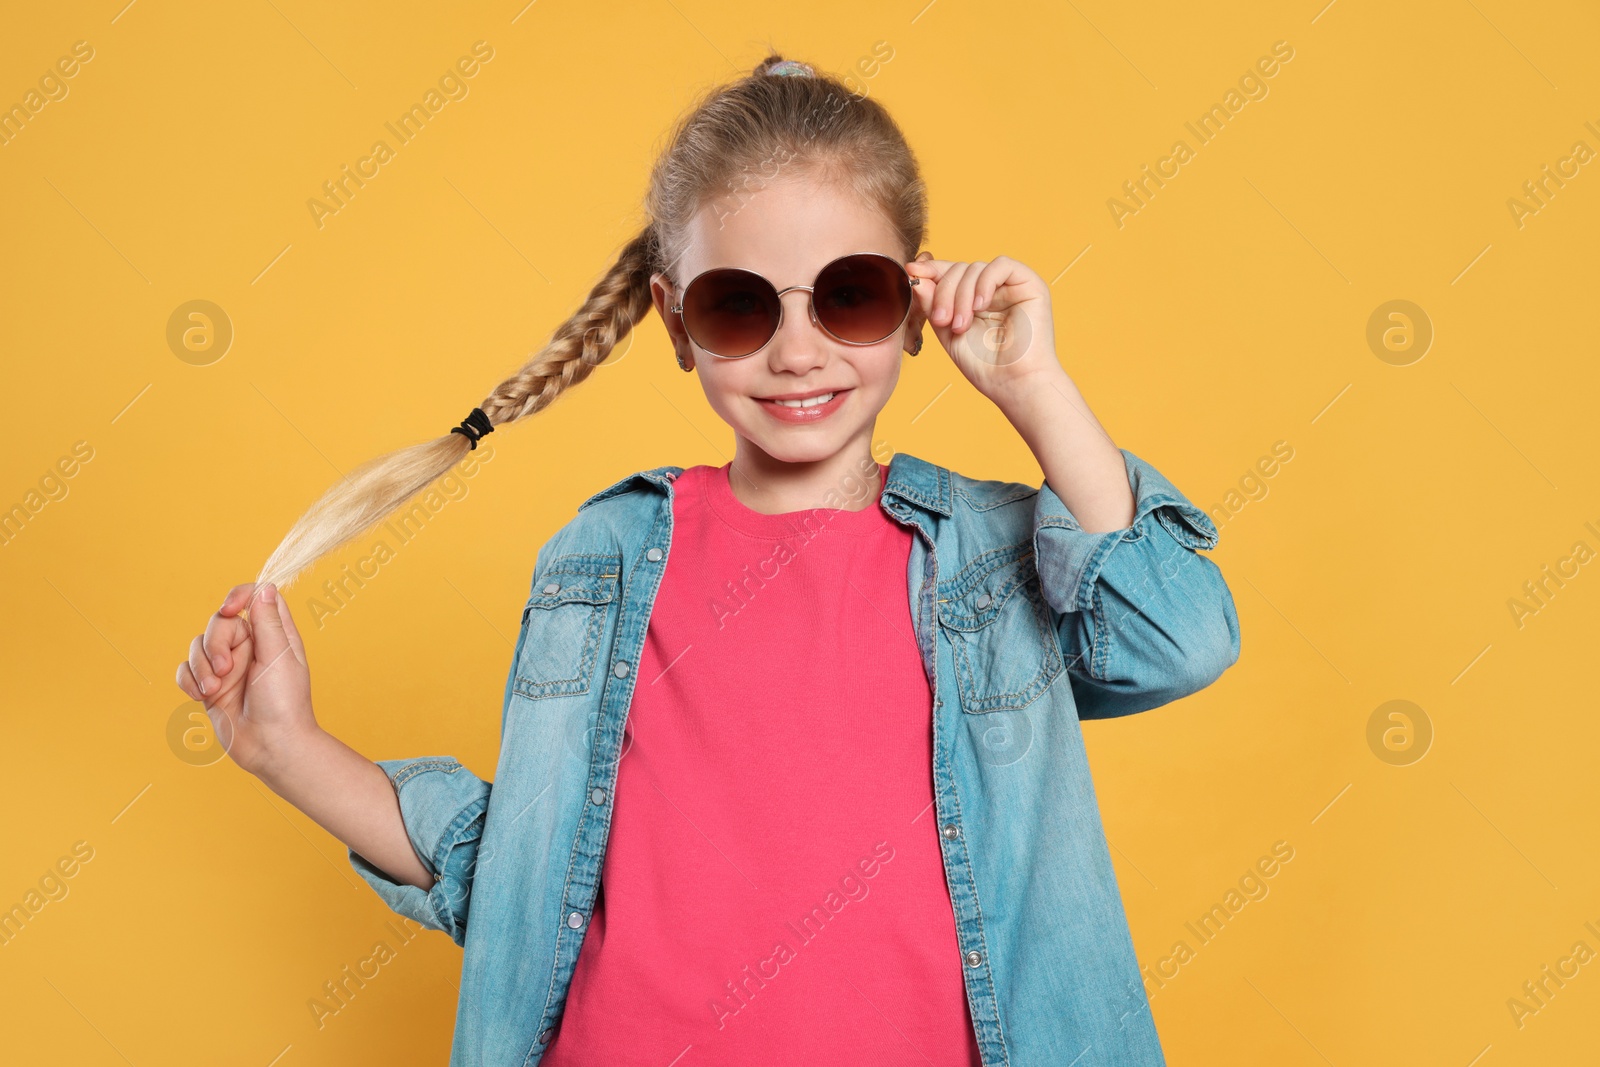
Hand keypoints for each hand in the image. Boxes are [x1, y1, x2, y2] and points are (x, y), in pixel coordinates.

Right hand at [175, 582, 319, 777]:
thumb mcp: (279, 657)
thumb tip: (265, 587)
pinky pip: (186, 671)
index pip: (254, 597)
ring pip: (198, 646)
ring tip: (215, 690)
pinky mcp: (210, 687)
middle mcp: (249, 646)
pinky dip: (189, 680)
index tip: (230, 608)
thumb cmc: (284, 703)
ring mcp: (228, 667)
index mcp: (272, 634)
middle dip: (215, 644)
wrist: (272, 746)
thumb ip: (268, 622)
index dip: (239, 596)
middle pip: (219, 622)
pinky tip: (203, 696)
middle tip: (226, 670)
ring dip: (201, 666)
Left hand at [903, 252, 1065, 401]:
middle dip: (944, 291)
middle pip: (960, 269)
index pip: (950, 274)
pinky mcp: (1030, 285)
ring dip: (962, 295)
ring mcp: (1011, 287)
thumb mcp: (947, 331)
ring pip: (976, 268)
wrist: (1013, 384)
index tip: (911, 271)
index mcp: (973, 301)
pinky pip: (1002, 265)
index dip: (931, 270)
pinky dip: (984, 282)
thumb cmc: (983, 366)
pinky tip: (980, 305)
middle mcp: (992, 291)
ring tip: (960, 325)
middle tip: (941, 319)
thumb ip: (932, 303)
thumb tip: (915, 274)